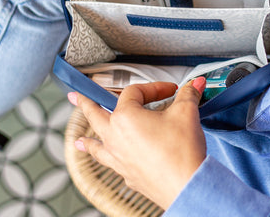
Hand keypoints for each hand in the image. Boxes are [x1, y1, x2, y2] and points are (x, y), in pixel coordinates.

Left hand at [67, 76, 206, 209]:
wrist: (187, 185)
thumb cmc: (181, 152)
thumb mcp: (186, 113)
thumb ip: (188, 94)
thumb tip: (195, 83)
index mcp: (126, 117)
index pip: (135, 92)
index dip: (154, 88)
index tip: (171, 90)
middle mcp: (116, 137)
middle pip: (95, 115)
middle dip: (85, 103)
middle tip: (74, 96)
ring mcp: (118, 158)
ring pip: (96, 144)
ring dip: (88, 139)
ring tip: (78, 140)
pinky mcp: (127, 174)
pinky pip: (108, 163)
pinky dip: (103, 160)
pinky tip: (105, 161)